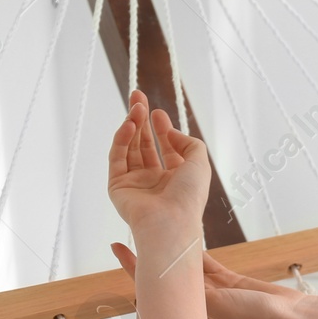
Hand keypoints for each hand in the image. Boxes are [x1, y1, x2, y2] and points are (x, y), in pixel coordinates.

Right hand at [107, 89, 208, 231]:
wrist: (170, 221)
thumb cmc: (188, 196)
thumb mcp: (199, 163)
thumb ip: (190, 142)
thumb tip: (169, 131)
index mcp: (176, 179)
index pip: (166, 149)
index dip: (162, 129)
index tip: (157, 111)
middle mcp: (155, 181)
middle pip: (145, 144)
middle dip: (142, 120)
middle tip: (138, 97)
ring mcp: (135, 184)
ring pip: (130, 148)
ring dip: (133, 125)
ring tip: (136, 106)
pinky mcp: (117, 186)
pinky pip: (117, 157)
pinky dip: (122, 139)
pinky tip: (129, 124)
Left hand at [109, 243, 307, 318]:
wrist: (291, 318)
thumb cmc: (258, 317)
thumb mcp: (220, 304)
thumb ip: (196, 292)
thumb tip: (168, 279)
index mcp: (192, 309)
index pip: (154, 286)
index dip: (133, 267)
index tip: (117, 248)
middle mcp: (197, 300)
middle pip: (164, 275)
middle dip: (146, 257)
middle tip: (130, 236)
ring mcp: (214, 290)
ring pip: (184, 266)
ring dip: (170, 250)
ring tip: (155, 232)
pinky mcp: (229, 281)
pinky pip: (207, 262)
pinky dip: (195, 250)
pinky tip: (186, 238)